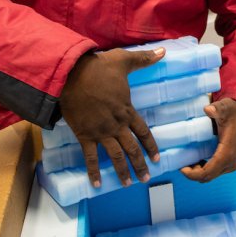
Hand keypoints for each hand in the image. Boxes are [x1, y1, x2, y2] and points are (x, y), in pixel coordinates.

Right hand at [60, 47, 164, 187]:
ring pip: (115, 156)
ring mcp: (100, 132)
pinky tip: (96, 184)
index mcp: (127, 110)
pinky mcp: (84, 135)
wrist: (71, 74)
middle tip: (146, 179)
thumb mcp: (124, 61)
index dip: (151, 146)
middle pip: (132, 148)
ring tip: (127, 184)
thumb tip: (164, 52)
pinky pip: (90, 157)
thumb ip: (144, 59)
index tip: (157, 158)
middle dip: (140, 164)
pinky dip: (93, 171)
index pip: (143, 132)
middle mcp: (116, 125)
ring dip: (122, 171)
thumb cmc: (98, 67)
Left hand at [180, 98, 235, 182]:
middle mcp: (231, 162)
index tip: (182, 168)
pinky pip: (215, 172)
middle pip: (208, 177)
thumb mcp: (226, 107)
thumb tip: (208, 109)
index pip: (208, 172)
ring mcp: (232, 164)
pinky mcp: (231, 163)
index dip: (193, 174)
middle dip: (193, 174)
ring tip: (188, 162)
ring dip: (198, 173)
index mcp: (228, 152)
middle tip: (182, 164)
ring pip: (211, 176)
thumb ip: (217, 108)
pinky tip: (197, 161)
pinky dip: (205, 170)